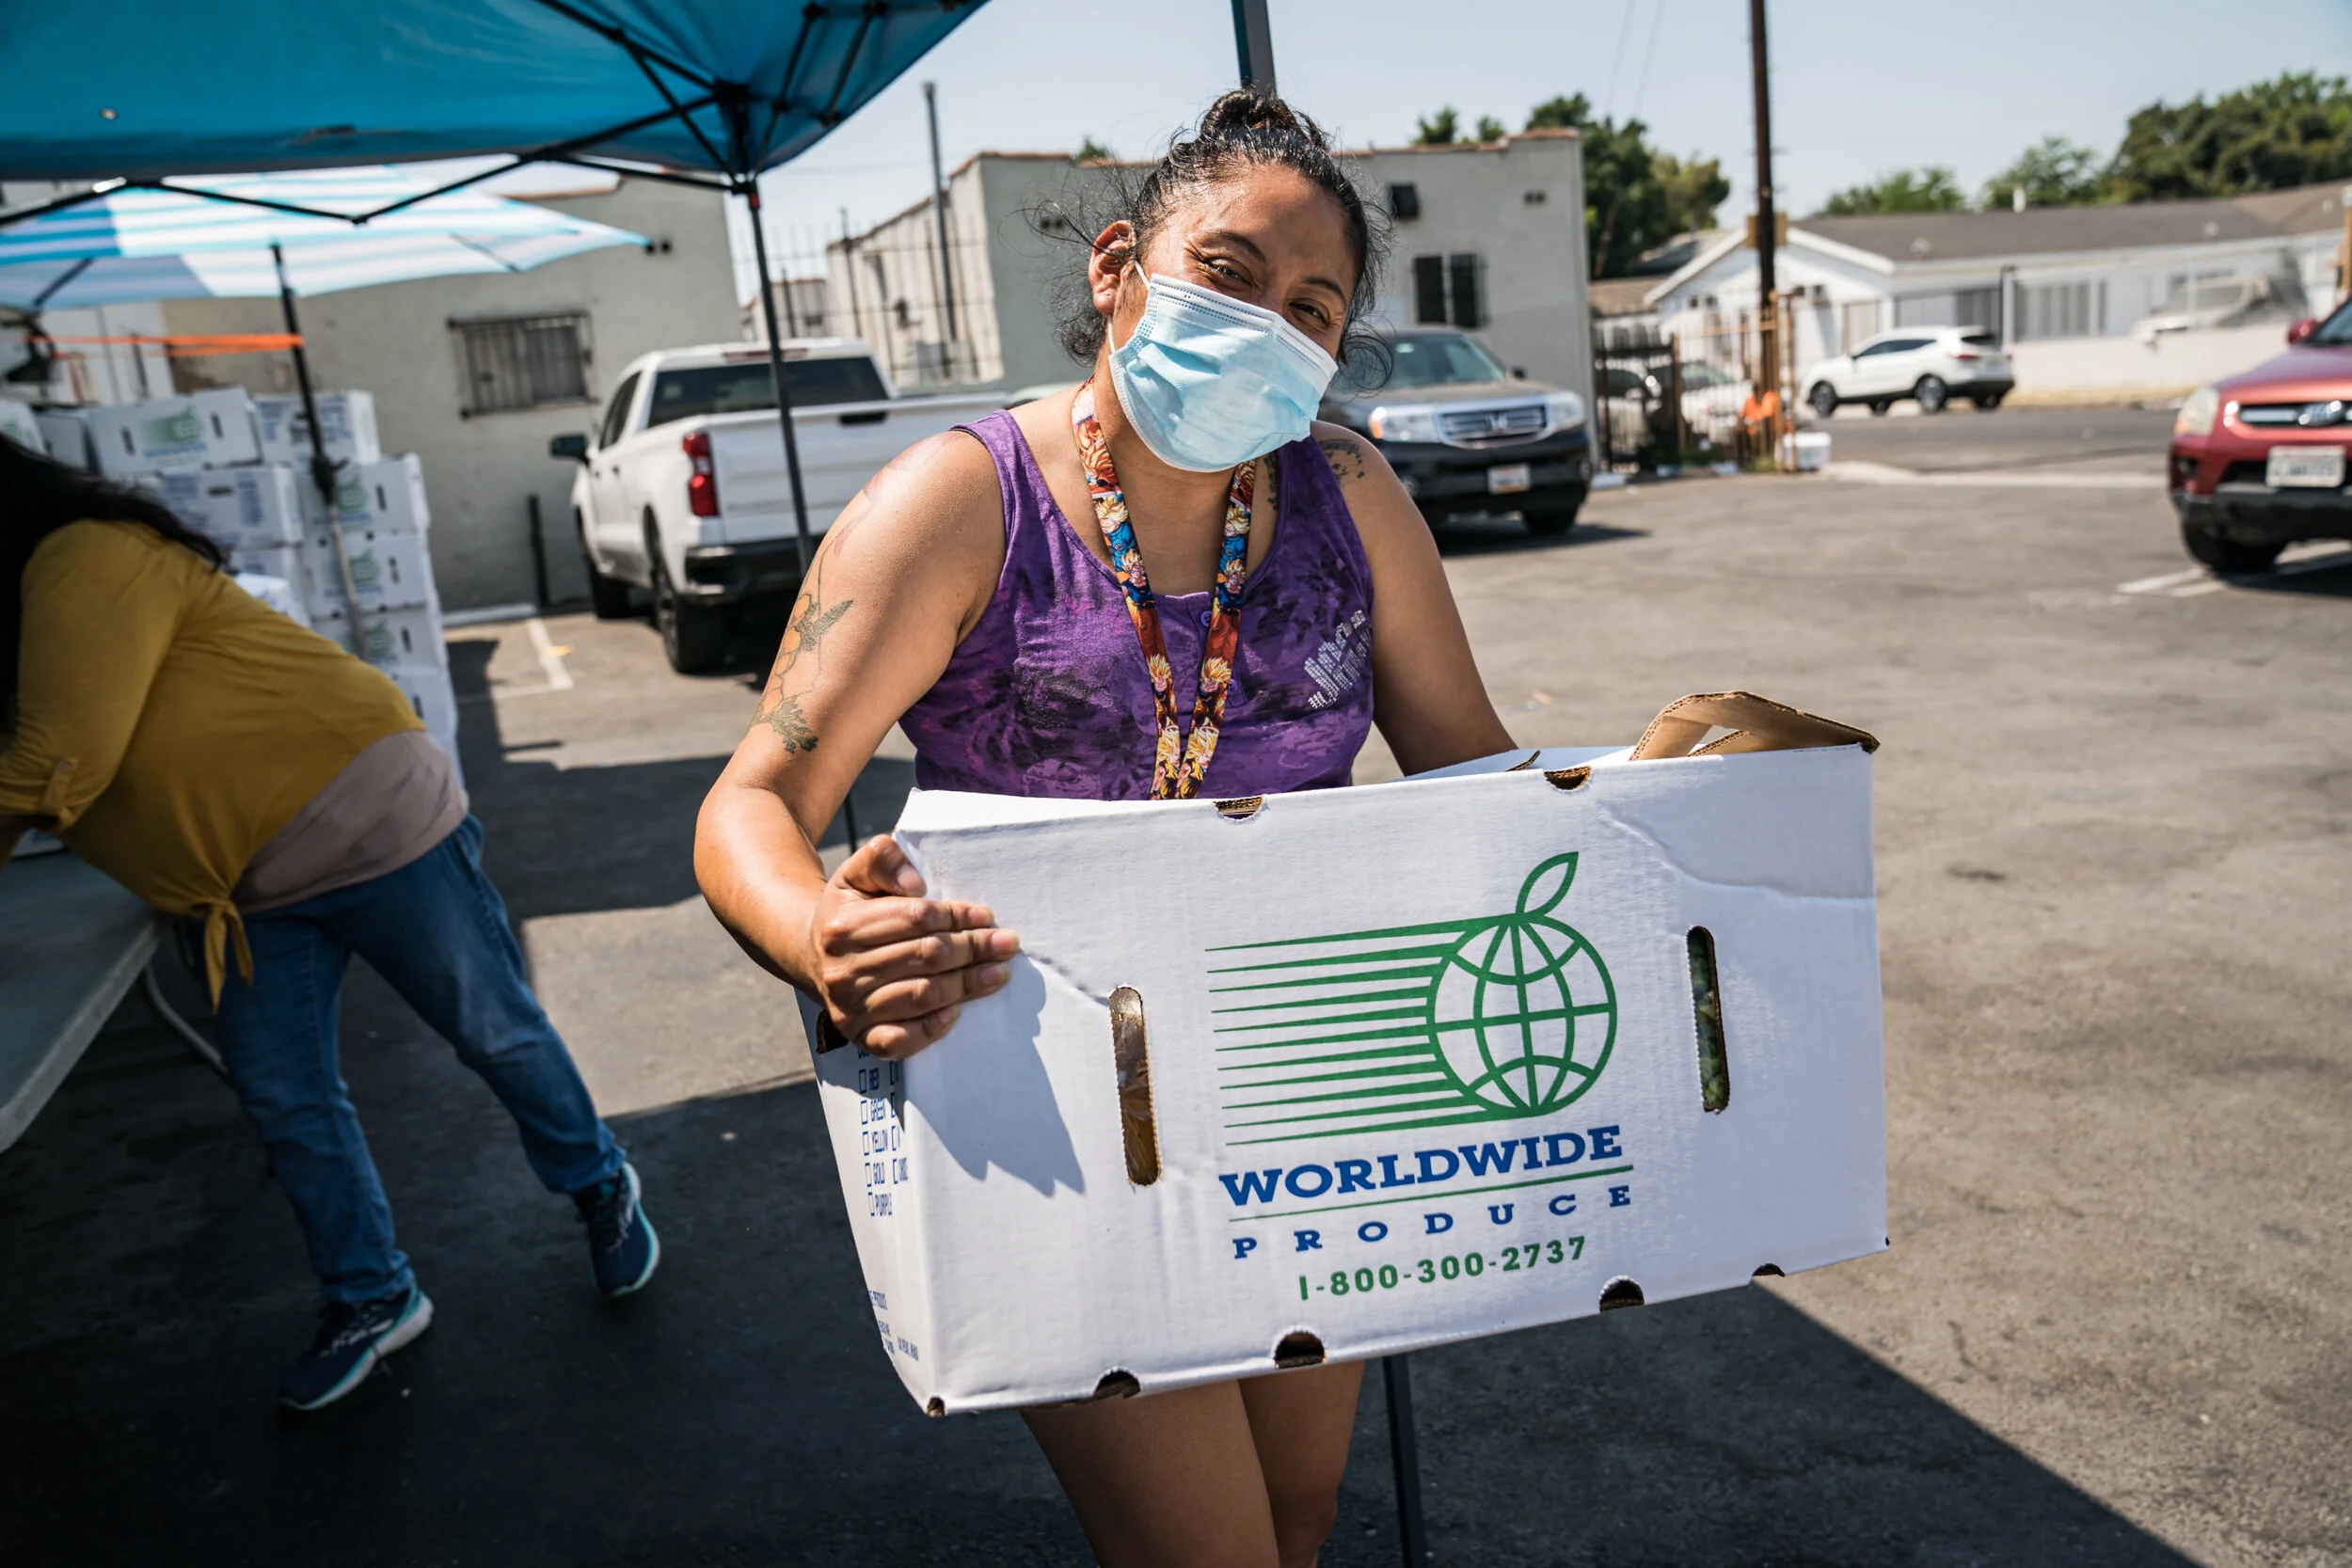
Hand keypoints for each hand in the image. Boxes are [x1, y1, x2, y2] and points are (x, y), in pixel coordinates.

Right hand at [809, 835, 1019, 1059]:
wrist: (812, 956)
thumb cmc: (849, 912)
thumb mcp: (858, 874)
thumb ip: (883, 859)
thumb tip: (915, 884)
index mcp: (843, 927)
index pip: (915, 918)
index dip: (957, 916)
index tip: (986, 917)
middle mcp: (843, 971)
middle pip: (926, 957)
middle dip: (973, 949)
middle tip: (1007, 944)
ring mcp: (850, 1008)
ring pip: (923, 996)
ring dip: (968, 985)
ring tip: (999, 973)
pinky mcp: (860, 1037)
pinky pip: (901, 1040)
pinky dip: (933, 1028)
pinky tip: (956, 1011)